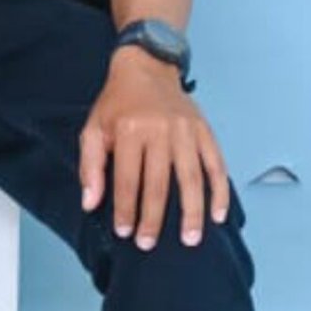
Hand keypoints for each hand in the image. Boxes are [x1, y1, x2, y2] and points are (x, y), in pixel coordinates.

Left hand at [79, 49, 228, 248]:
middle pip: (159, 183)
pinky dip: (219, 191)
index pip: (128, 179)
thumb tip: (90, 203)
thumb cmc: (118, 102)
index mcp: (129, 129)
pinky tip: (218, 214)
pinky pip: (215, 164)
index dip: (126, 209)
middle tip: (149, 244)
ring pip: (191, 178)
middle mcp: (160, 130)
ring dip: (192, 212)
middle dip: (154, 218)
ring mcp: (185, 130)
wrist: (147, 66)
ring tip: (190, 239)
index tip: (125, 232)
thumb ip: (90, 166)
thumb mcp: (93, 128)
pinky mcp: (203, 130)